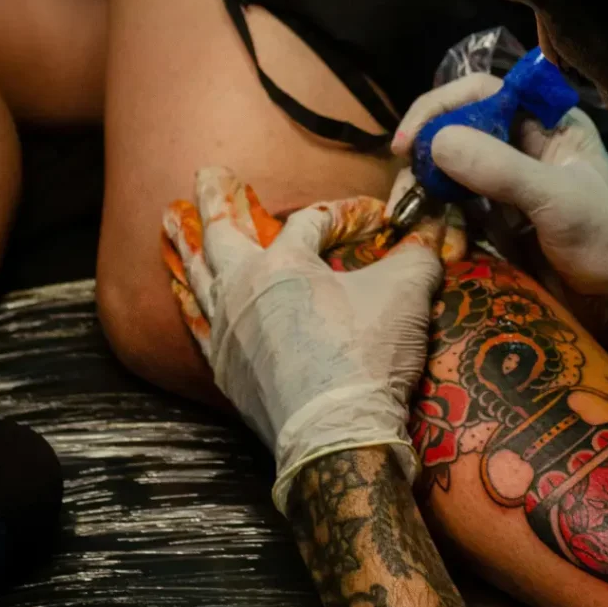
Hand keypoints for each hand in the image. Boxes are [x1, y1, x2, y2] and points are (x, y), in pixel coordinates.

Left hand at [163, 167, 443, 511]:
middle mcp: (244, 288)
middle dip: (216, 199)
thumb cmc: (367, 356)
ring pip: (199, 276)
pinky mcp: (225, 369)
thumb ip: (418, 254)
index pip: (309, 222)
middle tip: (207, 172)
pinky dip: (189, 302)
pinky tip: (186, 297)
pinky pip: (196, 325)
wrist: (336, 434)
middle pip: (223, 233)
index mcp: (284, 262)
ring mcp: (227, 330)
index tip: (363, 218)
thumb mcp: (405, 294)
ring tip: (169, 222)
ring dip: (186, 244)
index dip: (339, 215)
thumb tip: (437, 233)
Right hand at [393, 75, 607, 378]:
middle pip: (457, 132)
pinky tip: (425, 234)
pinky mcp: (497, 224)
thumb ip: (501, 170)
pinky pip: (455, 212)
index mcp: (546, 124)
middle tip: (404, 184)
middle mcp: (522, 148)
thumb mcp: (558, 200)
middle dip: (426, 153)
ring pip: (450, 173)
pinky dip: (437, 220)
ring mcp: (506, 188)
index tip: (411, 141)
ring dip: (426, 190)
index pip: (481, 93)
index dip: (440, 108)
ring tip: (408, 213)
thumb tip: (438, 143)